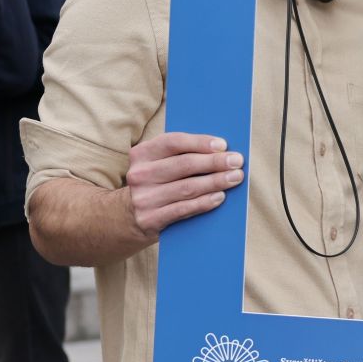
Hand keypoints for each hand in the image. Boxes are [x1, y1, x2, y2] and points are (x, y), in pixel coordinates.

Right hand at [124, 131, 244, 241]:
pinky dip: (204, 202)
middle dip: (214, 162)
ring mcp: (144, 198)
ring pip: (187, 188)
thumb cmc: (154, 183)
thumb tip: (220, 149)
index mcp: (142, 153)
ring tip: (235, 178)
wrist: (125, 216)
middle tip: (237, 161)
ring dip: (215, 182)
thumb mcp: (158, 163)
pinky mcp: (150, 219)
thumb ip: (181, 154)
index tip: (223, 145)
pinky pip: (183, 209)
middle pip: (184, 165)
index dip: (200, 142)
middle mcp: (140, 174)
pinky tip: (220, 197)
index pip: (174, 142)